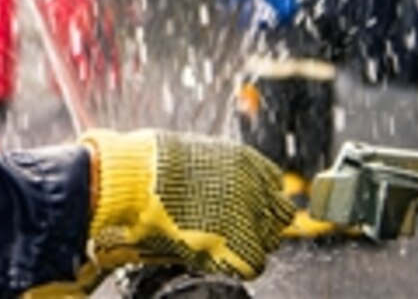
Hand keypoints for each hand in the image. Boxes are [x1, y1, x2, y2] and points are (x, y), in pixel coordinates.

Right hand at [79, 129, 293, 280]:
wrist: (137, 179)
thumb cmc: (152, 164)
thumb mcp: (194, 153)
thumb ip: (217, 169)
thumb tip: (217, 182)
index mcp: (246, 161)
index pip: (274, 185)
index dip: (259, 199)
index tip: (247, 207)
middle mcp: (255, 186)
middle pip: (280, 214)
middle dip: (259, 223)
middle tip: (233, 229)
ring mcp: (249, 215)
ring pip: (269, 241)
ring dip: (247, 244)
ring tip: (217, 242)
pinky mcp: (238, 243)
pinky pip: (252, 264)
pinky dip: (234, 264)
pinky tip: (214, 256)